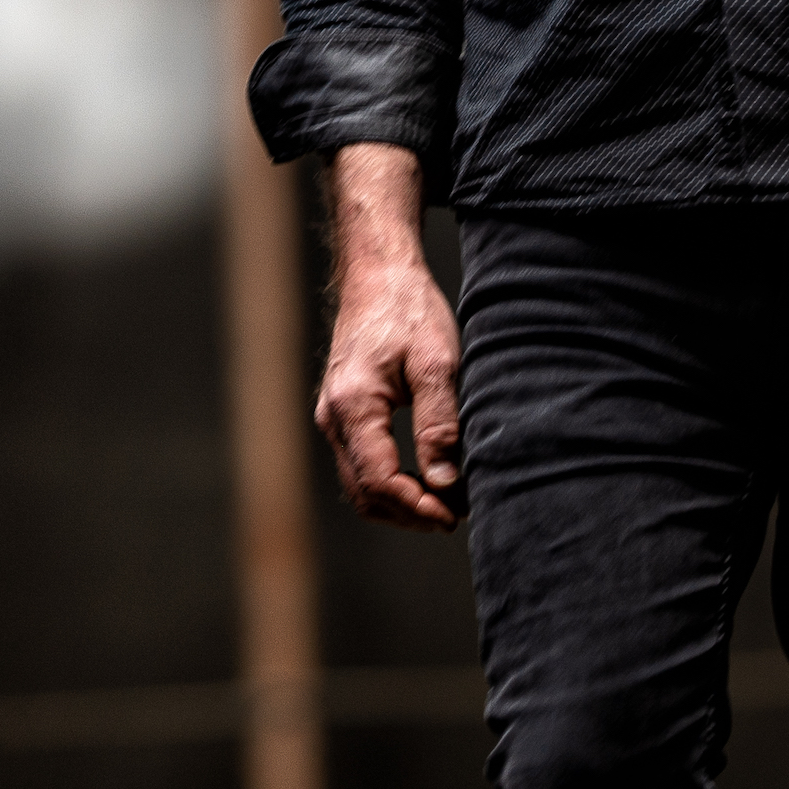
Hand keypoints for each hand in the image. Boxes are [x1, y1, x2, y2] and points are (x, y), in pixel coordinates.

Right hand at [314, 144, 464, 528]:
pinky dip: (389, 483)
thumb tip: (443, 483)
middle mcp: (333, 417)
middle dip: (409, 513)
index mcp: (354, 406)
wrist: (378, 273)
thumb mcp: (436, 362)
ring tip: (445, 502)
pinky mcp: (342, 413)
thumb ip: (439, 424)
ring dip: (399, 502)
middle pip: (364, 492)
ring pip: (359, 484)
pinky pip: (360, 464)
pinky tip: (425, 479)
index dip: (417, 508)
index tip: (453, 515)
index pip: (379, 480)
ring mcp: (332, 416)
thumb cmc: (409, 310)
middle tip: (455, 515)